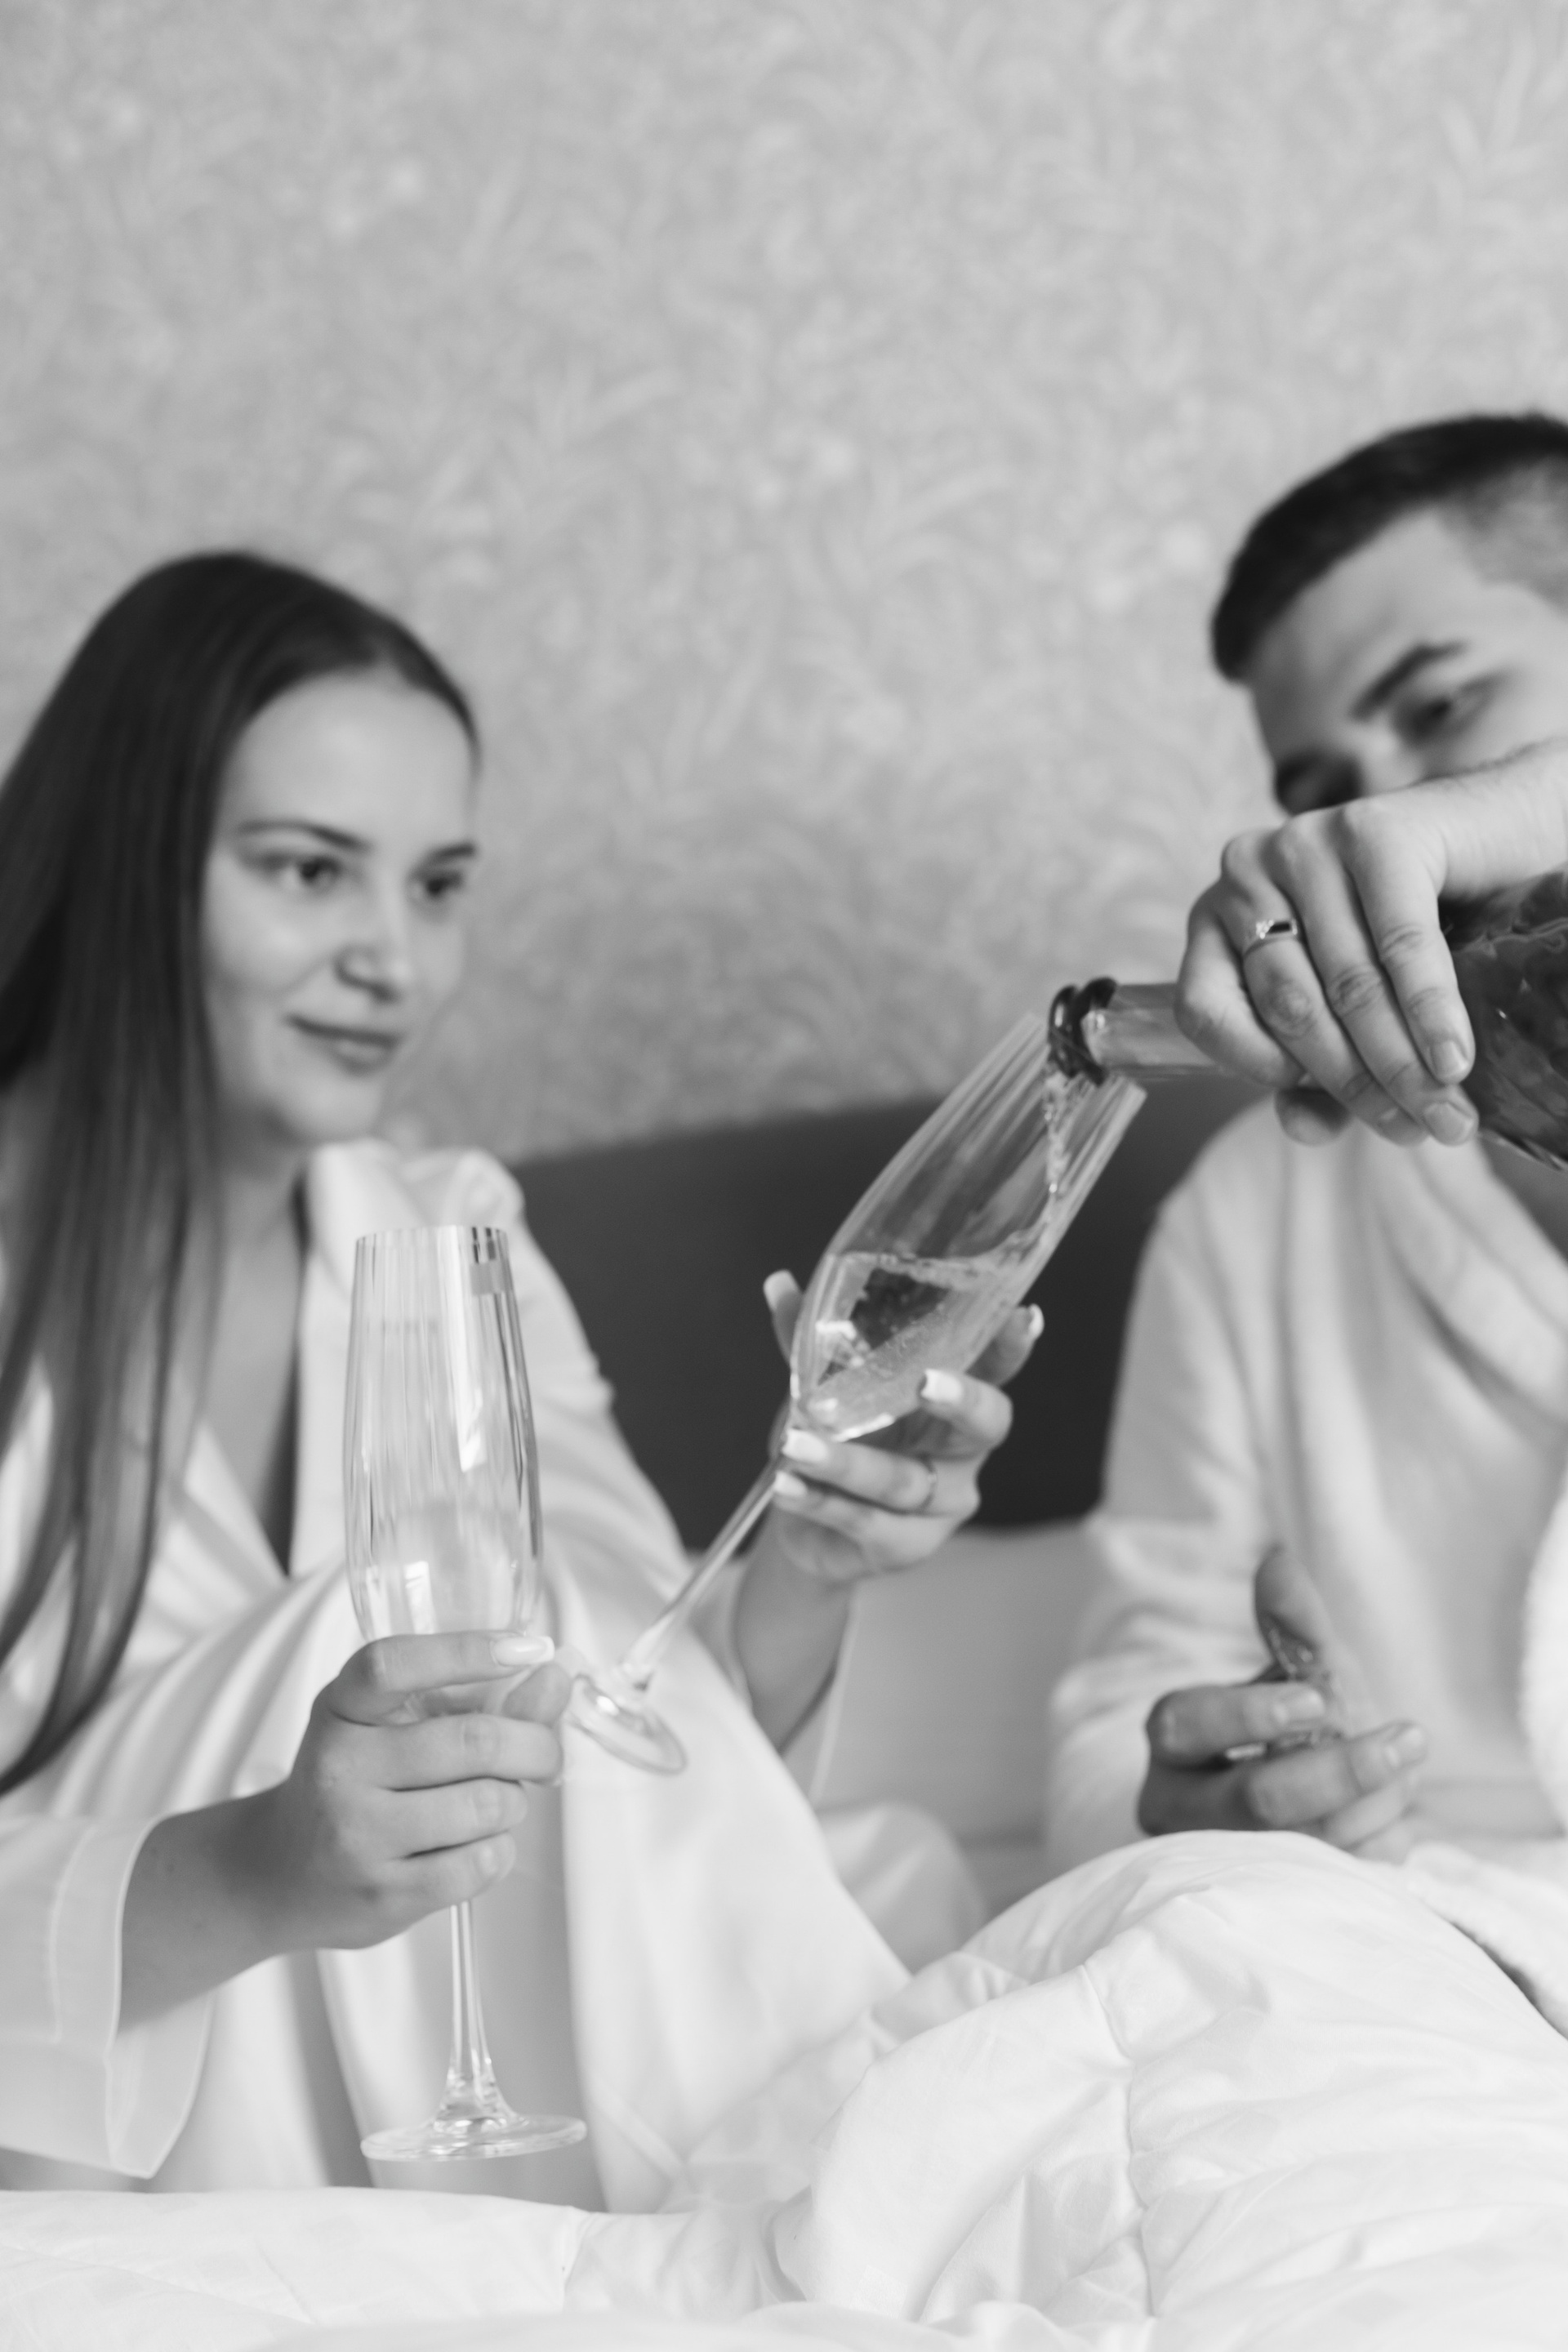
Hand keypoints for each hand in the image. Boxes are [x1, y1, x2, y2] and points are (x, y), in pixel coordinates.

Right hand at [122, 1634, 568, 2024]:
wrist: (276, 1874)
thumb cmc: (352, 1785)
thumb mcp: (391, 1727)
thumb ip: (475, 1700)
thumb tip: (554, 1677)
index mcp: (340, 1711)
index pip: (394, 1665)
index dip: (466, 1650)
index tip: (527, 1645)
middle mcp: (339, 1768)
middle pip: (473, 1741)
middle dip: (535, 1746)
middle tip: (545, 1756)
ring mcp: (357, 1836)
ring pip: (486, 1804)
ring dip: (514, 1803)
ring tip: (496, 1804)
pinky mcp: (382, 1895)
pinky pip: (480, 1864)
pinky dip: (500, 1849)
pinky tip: (479, 1844)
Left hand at [761, 1270, 1041, 1585]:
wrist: (805, 1528)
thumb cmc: (835, 1441)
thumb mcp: (824, 1390)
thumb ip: (811, 1344)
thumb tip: (779, 1283)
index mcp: (951, 1401)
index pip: (994, 1369)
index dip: (1011, 1345)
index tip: (1023, 1314)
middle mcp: (961, 1452)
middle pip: (985, 1426)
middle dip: (960, 1400)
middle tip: (926, 1381)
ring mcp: (940, 1504)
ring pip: (902, 1481)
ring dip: (844, 1460)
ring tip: (794, 1443)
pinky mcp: (905, 1546)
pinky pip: (864, 1521)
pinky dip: (819, 1500)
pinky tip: (787, 1484)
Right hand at [1136, 1547, 1426, 1858]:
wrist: (1323, 1800)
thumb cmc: (1301, 1724)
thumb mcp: (1301, 1670)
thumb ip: (1291, 1623)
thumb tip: (1278, 1559)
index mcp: (1175, 1743)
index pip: (1187, 1724)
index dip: (1250, 1714)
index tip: (1317, 1699)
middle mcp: (1184, 1812)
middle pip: (1255, 1801)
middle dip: (1340, 1770)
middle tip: (1407, 1740)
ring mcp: (1226, 1868)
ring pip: (1306, 1844)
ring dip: (1375, 1801)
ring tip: (1404, 1762)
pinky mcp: (1273, 1907)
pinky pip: (1341, 1886)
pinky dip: (1381, 1845)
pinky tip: (1393, 1819)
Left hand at [1176, 741, 1567, 1146]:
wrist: (1497, 843)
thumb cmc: (1413, 937)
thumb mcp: (1353, 1015)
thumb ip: (1315, 1079)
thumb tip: (1300, 1128)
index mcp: (1216, 920)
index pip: (1206, 1012)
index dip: (1265, 1071)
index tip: (1332, 1111)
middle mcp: (1245, 874)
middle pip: (1290, 1005)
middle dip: (1360, 1082)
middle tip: (1422, 1128)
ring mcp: (1304, 842)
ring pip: (1346, 981)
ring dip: (1402, 1061)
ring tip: (1448, 1113)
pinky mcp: (1373, 829)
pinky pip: (1398, 941)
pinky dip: (1429, 1009)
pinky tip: (1454, 1058)